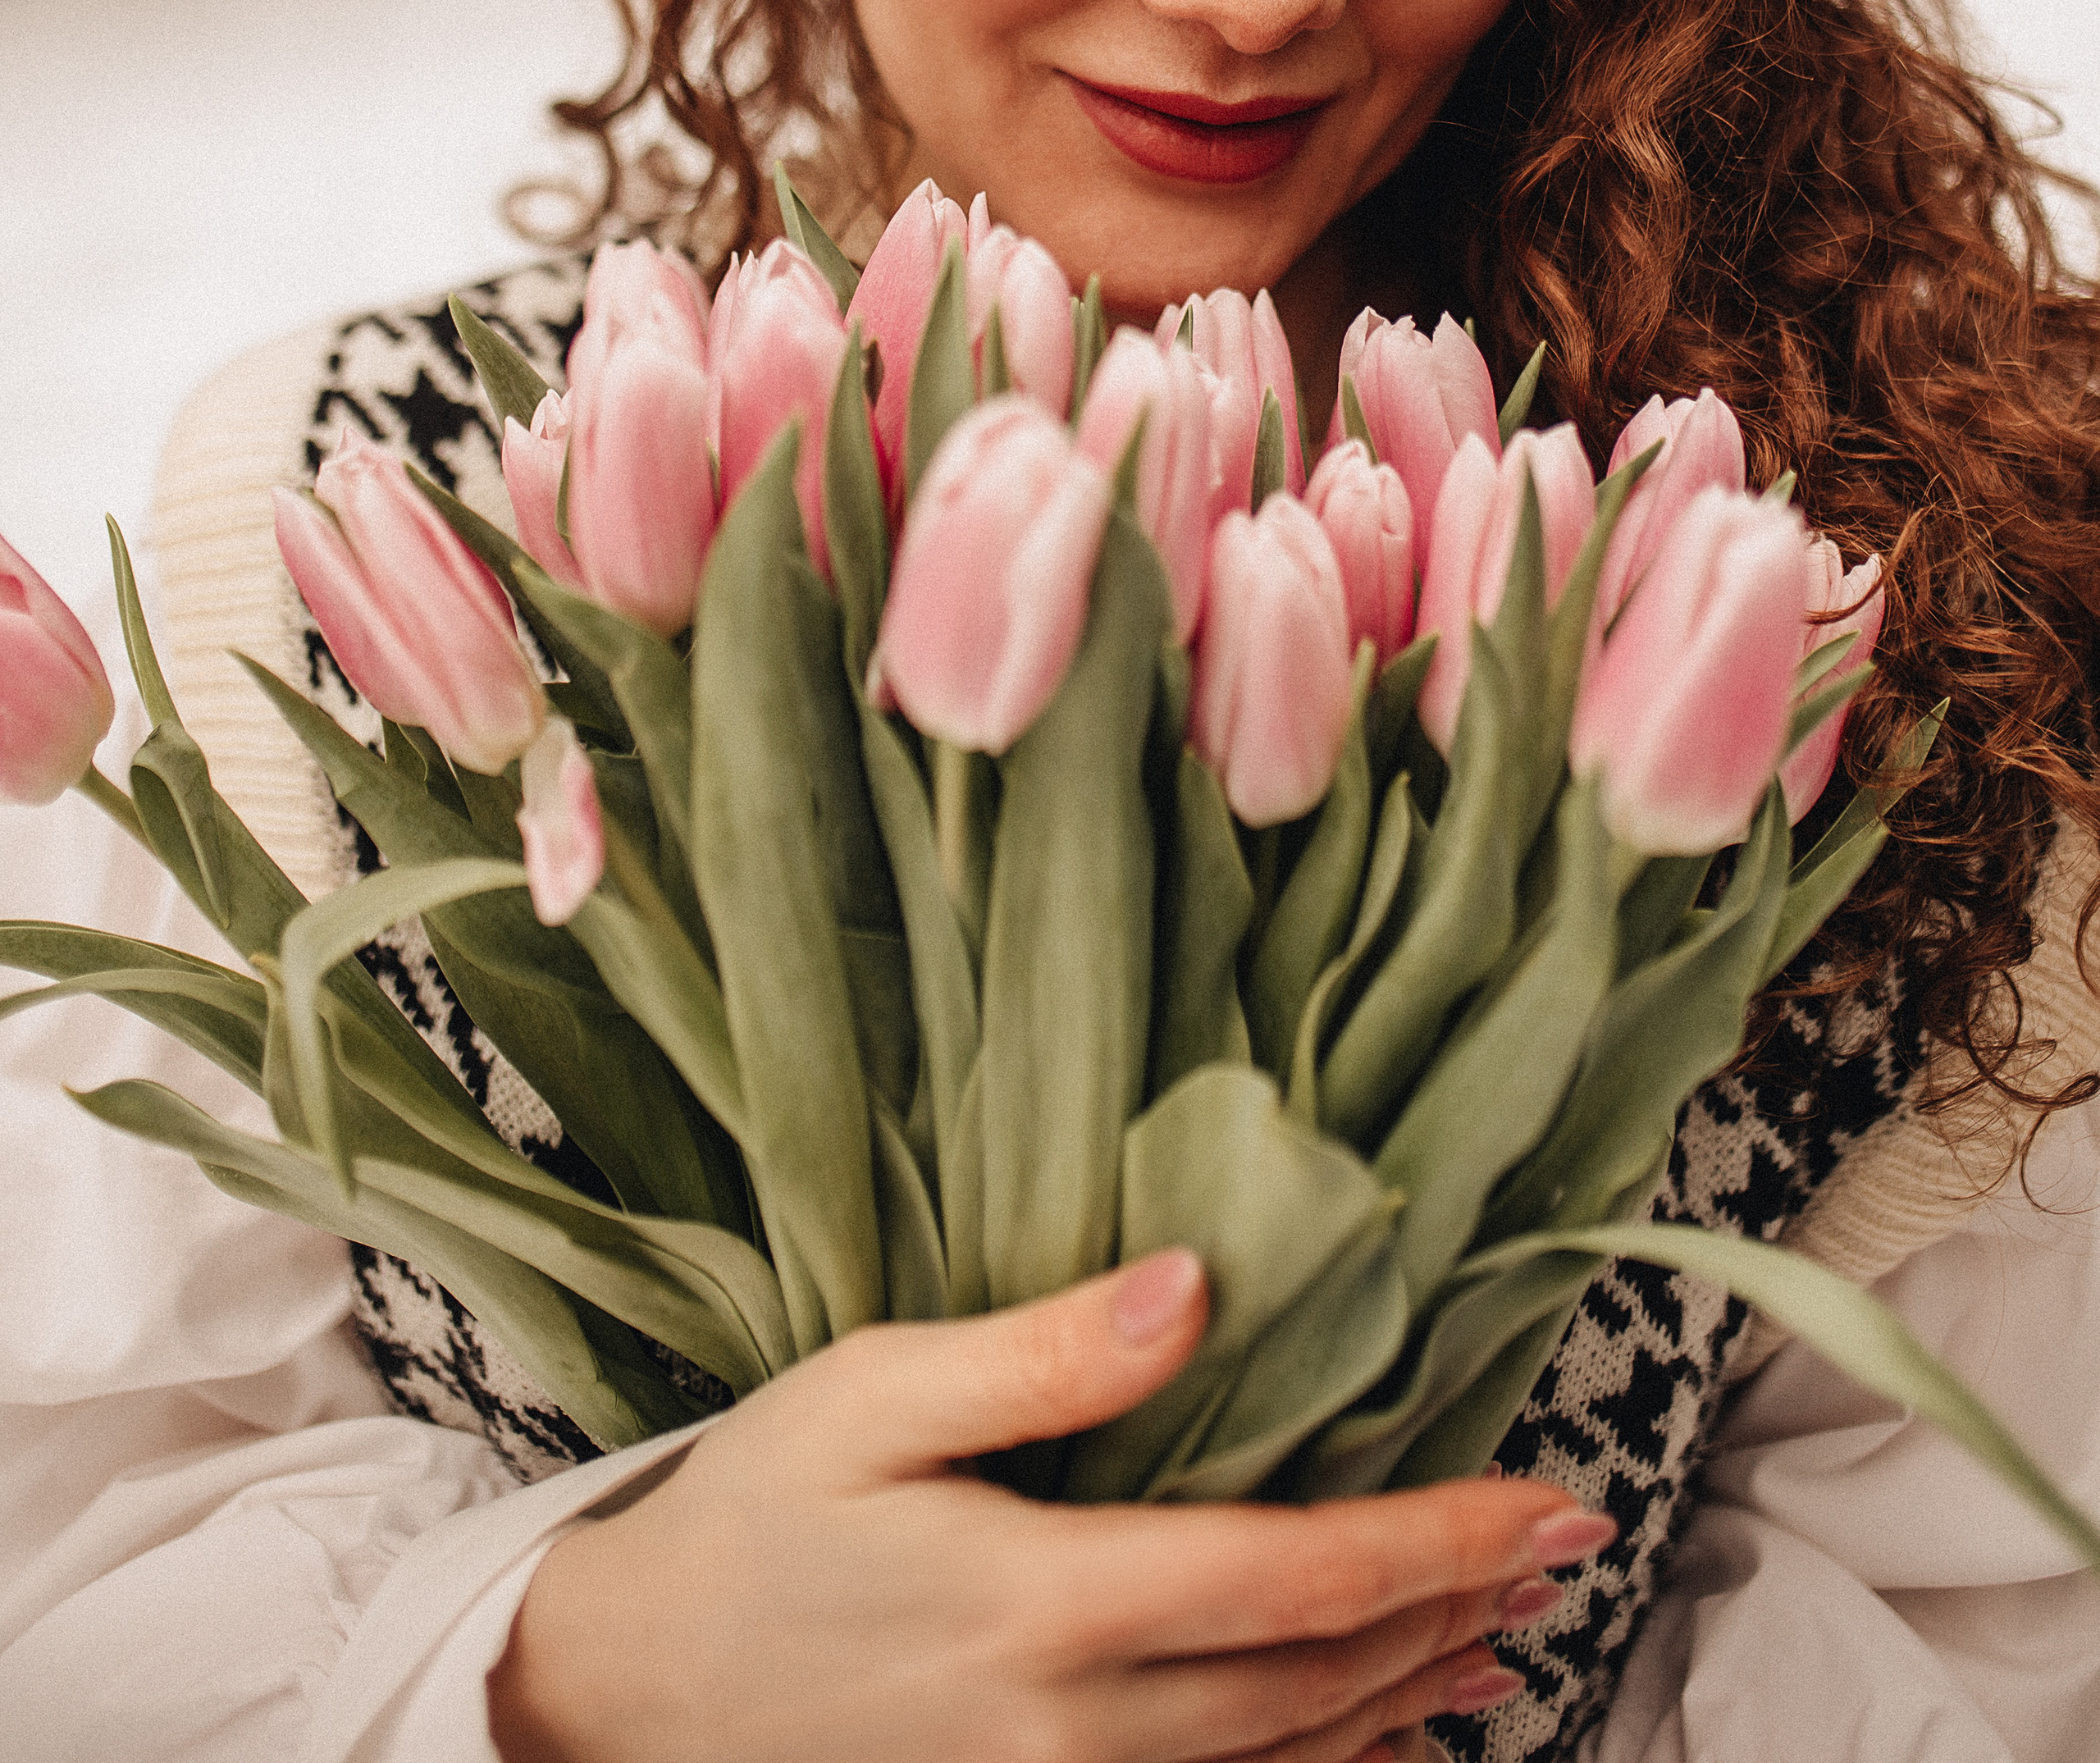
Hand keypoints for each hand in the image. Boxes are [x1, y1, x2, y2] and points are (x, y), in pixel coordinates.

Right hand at [488, 1249, 1608, 1761]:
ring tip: (1509, 1646)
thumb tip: (1195, 1285)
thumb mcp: (869, 1394)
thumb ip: (1040, 1355)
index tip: (1549, 1499)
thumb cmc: (751, 1519)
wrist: (627, 1695)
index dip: (1439, 1538)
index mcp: (1040, 1603)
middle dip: (1454, 1610)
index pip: (1293, 1575)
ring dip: (1412, 1702)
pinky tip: (1374, 1745)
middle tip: (1564, 1549)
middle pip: (1318, 1680)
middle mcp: (1071, 1731)